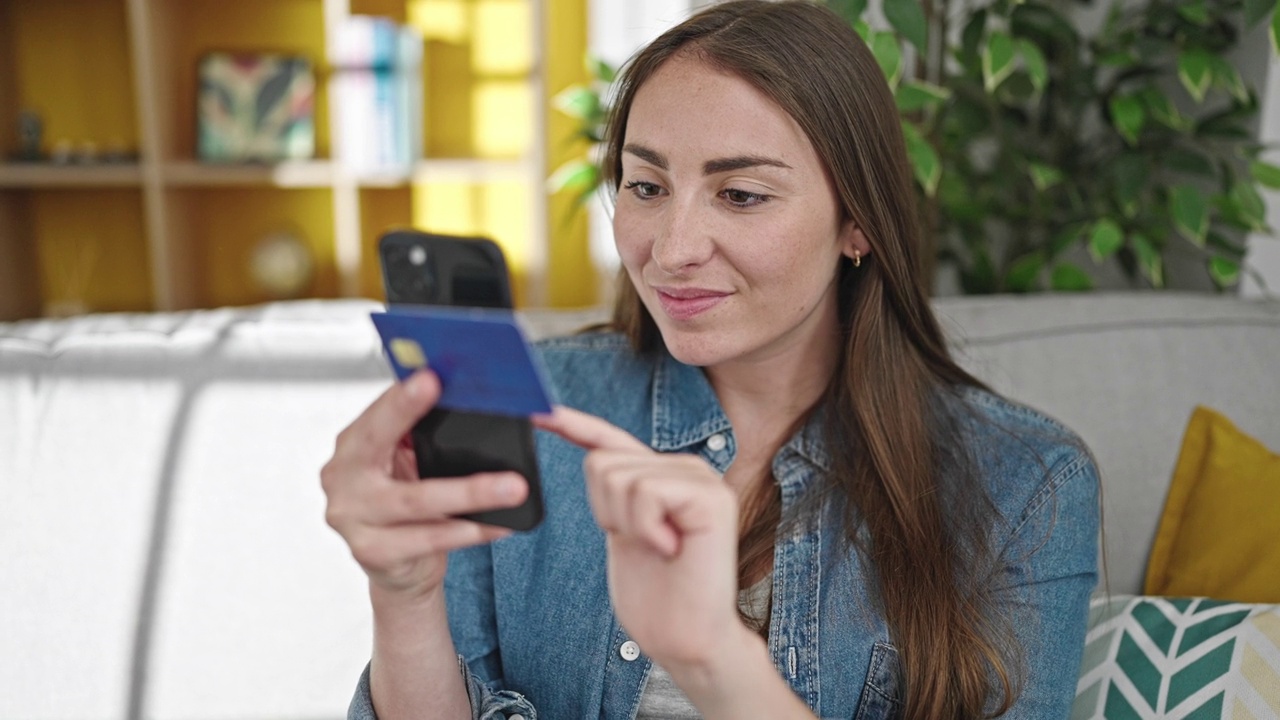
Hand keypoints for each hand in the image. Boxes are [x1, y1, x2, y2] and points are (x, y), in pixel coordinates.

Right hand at [321, 370, 528, 599]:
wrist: (397, 567)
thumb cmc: (404, 503)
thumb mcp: (408, 460)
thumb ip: (424, 431)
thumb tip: (482, 400)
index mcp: (353, 445)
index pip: (376, 412)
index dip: (401, 396)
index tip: (429, 376)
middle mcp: (344, 478)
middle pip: (378, 443)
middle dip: (413, 417)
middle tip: (456, 402)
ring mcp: (353, 517)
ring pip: (416, 500)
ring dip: (470, 492)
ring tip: (512, 486)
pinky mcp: (373, 552)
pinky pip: (429, 539)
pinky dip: (470, 530)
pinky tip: (498, 525)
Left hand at [534, 406, 745, 671]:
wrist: (687, 638)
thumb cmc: (655, 594)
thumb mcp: (622, 530)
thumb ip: (614, 491)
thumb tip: (589, 457)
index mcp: (662, 474)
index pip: (609, 439)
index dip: (572, 424)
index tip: (537, 412)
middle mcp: (685, 467)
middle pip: (602, 460)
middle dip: (605, 510)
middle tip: (642, 543)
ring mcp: (701, 478)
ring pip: (619, 476)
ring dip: (626, 522)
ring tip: (659, 547)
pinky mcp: (711, 496)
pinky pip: (646, 492)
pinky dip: (646, 527)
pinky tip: (670, 548)